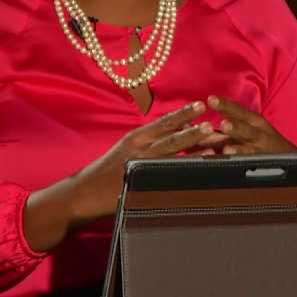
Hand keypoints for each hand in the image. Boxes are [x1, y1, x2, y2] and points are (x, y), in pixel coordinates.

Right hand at [66, 101, 213, 221]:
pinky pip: (167, 177)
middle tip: (211, 122)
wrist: (85, 192)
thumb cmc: (107, 169)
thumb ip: (148, 142)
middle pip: (170, 137)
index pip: (163, 123)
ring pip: (171, 156)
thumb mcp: (126, 149)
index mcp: (136, 138)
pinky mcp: (142, 185)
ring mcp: (141, 168)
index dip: (182, 114)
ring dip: (192, 149)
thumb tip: (174, 134)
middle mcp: (139, 150)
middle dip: (191, 129)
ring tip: (210, 144)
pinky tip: (199, 172)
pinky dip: (183, 172)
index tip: (200, 105)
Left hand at [197, 96, 296, 154]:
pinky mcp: (264, 164)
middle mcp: (259, 133)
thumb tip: (191, 129)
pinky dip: (243, 162)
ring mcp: (262, 149)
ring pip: (249, 146)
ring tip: (227, 148)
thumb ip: (220, 133)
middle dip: (232, 122)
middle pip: (245, 126)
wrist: (291, 158)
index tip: (211, 99)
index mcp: (254, 122)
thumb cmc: (261, 143)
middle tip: (221, 119)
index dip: (225, 106)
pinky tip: (233, 163)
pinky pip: (252, 163)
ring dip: (238, 146)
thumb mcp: (245, 132)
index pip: (239, 111)